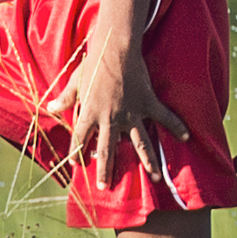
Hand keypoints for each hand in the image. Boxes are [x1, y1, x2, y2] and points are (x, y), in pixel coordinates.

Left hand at [53, 46, 185, 188]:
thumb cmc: (94, 64)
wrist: (116, 49)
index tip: (76, 166)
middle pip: (107, 150)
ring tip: (154, 177)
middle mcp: (110, 118)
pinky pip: (164, 117)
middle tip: (105, 188)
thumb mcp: (75, 82)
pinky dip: (176, 125)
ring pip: (139, 143)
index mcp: (89, 114)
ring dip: (147, 161)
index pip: (79, 140)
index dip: (76, 154)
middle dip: (106, 170)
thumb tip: (50, 108)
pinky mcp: (148, 103)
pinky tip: (186, 136)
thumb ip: (65, 98)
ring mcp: (131, 113)